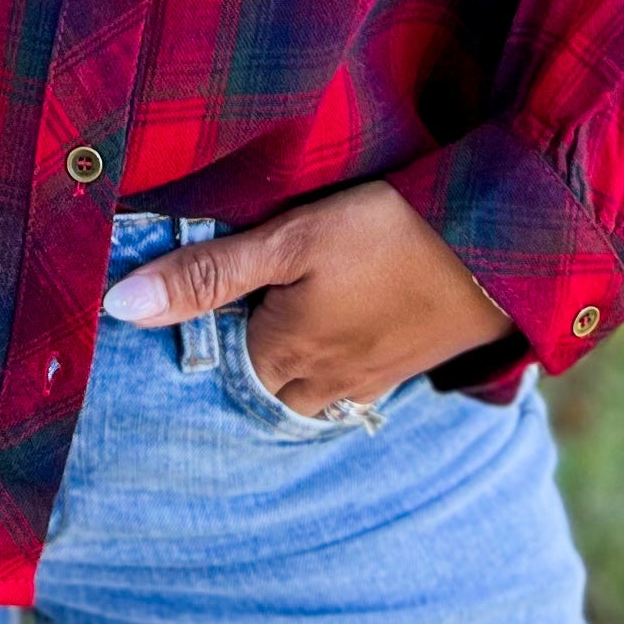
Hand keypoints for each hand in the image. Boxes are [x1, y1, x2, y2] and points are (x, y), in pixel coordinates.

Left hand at [101, 178, 511, 415]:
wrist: (504, 245)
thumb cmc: (390, 233)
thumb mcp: (289, 240)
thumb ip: (207, 274)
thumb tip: (118, 307)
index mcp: (283, 357)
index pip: (216, 367)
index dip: (200, 334)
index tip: (194, 294)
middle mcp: (322, 384)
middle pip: (260, 388)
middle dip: (241, 358)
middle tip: (230, 307)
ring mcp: (369, 380)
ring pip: (305, 390)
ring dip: (286, 364)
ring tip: (278, 314)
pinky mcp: (406, 366)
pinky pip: (349, 383)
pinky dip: (329, 363)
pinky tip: (337, 324)